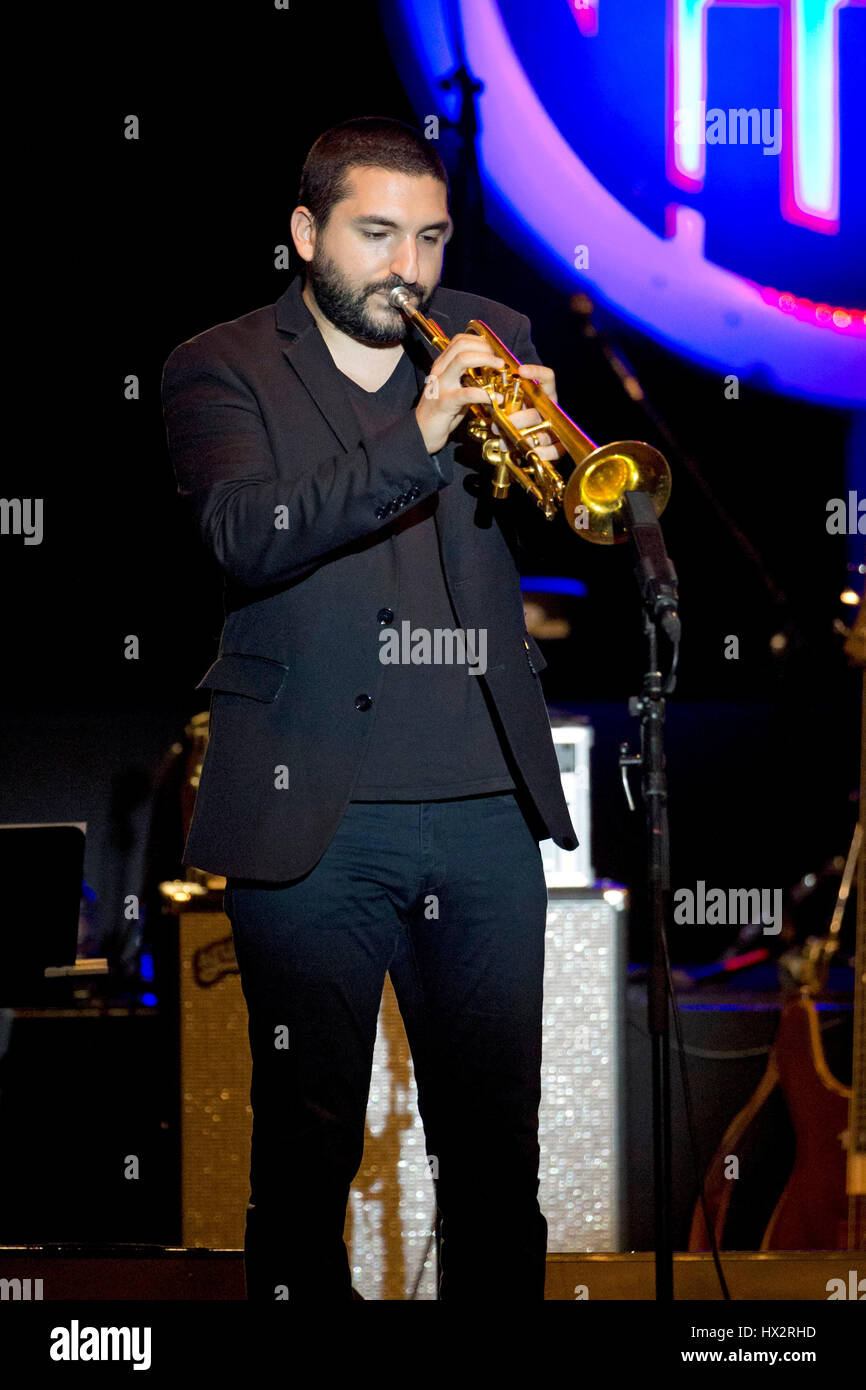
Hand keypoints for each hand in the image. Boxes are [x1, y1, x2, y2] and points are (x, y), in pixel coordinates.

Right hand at [415, 332, 506, 454]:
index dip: (479, 341)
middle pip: (461, 345)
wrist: (422, 432)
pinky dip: (484, 394)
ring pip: (462, 360)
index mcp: (442, 365)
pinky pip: (466, 393)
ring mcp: (441, 385)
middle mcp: (440, 370)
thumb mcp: (454, 388)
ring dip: (485, 360)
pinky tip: (496, 398)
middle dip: (484, 348)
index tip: (493, 351)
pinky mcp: (444, 402)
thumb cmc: (442, 412)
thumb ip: (467, 378)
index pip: (459, 341)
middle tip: (498, 360)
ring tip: (499, 368)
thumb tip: (490, 373)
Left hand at [488, 363, 565, 462]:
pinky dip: (541, 453)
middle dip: (515, 419)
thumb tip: (488, 398)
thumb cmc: (517, 420)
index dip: (536, 372)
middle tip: (497, 423)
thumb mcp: (510, 408)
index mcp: (543, 396)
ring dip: (521, 438)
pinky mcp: (558, 446)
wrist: (529, 445)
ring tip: (502, 441)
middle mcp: (551, 410)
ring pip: (542, 433)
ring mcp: (556, 428)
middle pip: (536, 412)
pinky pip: (554, 450)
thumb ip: (504, 402)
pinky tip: (527, 453)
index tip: (520, 371)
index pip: (547, 378)